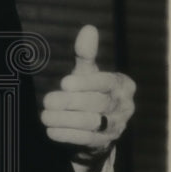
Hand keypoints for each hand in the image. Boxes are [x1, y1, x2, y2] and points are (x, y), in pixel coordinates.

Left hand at [40, 25, 135, 159]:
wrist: (97, 125)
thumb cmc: (91, 90)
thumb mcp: (89, 72)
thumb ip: (86, 54)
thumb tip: (88, 29)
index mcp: (124, 85)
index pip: (107, 82)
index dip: (86, 83)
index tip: (64, 83)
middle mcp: (125, 106)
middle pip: (98, 103)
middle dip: (71, 102)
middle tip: (47, 101)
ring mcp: (117, 126)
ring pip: (92, 122)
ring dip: (66, 120)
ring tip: (44, 116)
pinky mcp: (105, 142)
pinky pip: (86, 139)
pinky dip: (67, 135)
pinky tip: (51, 130)